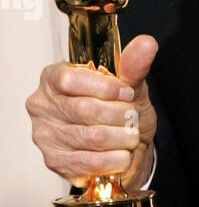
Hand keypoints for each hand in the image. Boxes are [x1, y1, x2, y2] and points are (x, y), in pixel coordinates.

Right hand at [25, 34, 158, 191]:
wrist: (123, 146)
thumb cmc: (119, 112)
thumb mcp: (128, 86)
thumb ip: (134, 66)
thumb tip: (146, 44)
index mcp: (54, 78)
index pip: (73, 80)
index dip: (107, 88)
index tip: (128, 94)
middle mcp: (43, 105)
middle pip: (85, 110)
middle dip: (120, 116)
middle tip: (133, 119)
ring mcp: (45, 135)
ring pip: (91, 137)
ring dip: (121, 139)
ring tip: (130, 137)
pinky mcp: (54, 161)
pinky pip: (89, 162)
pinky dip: (115, 160)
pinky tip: (122, 155)